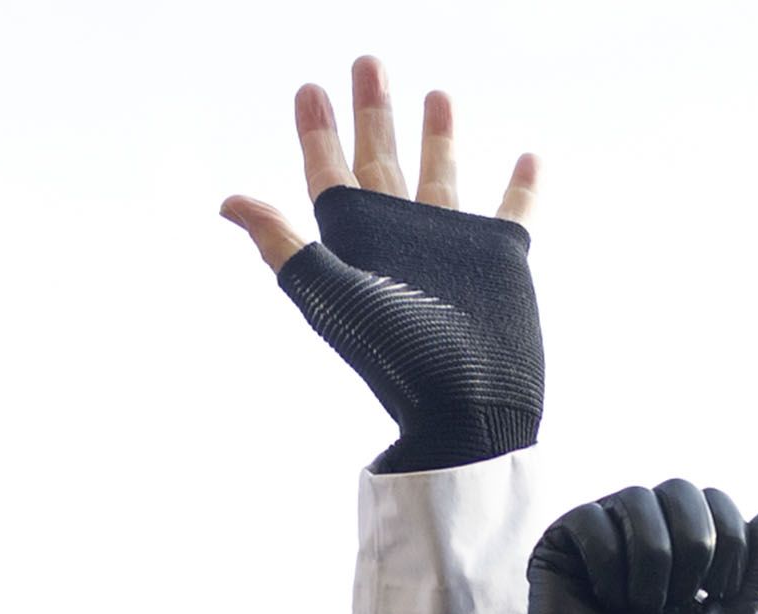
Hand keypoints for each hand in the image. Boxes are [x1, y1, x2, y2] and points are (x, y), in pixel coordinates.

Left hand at [222, 58, 540, 472]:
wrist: (465, 406)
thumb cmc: (396, 355)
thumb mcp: (331, 294)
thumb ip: (283, 245)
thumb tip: (229, 202)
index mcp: (357, 243)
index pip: (328, 175)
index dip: (316, 132)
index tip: (309, 89)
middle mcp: (400, 240)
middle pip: (379, 162)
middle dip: (372, 114)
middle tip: (368, 63)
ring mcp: (449, 249)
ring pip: (440, 177)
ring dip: (437, 137)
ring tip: (437, 93)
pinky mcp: (497, 261)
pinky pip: (513, 212)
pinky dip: (521, 185)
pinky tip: (528, 156)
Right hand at [507, 482, 757, 613]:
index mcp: (681, 544)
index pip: (715, 500)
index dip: (728, 540)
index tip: (715, 594)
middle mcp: (641, 531)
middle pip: (679, 488)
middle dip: (693, 544)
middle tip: (679, 599)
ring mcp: (600, 535)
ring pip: (636, 498)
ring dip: (651, 558)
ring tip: (641, 606)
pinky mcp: (559, 547)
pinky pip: (590, 519)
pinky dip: (607, 563)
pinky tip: (604, 600)